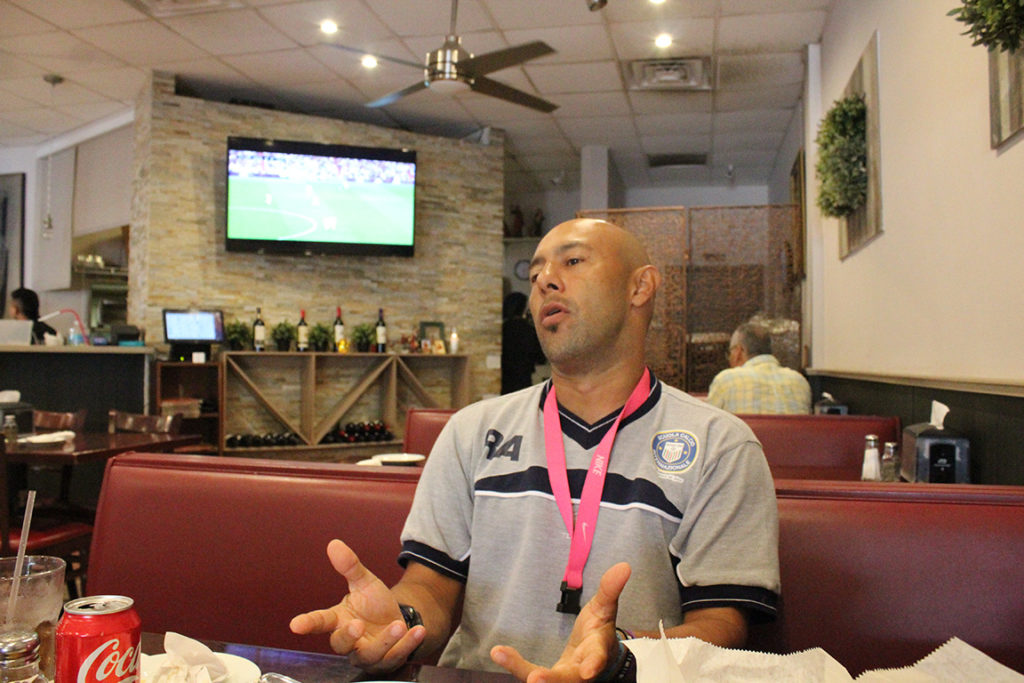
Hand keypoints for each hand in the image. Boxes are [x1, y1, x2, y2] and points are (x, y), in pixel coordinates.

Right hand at [289, 539, 424, 671]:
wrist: (398, 620)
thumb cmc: (374, 605)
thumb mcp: (365, 583)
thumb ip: (350, 567)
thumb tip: (334, 544)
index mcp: (339, 620)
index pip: (320, 622)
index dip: (307, 623)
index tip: (295, 625)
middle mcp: (350, 641)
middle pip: (341, 644)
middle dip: (348, 636)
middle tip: (357, 625)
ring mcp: (367, 654)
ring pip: (371, 654)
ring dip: (385, 641)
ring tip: (398, 625)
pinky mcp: (387, 661)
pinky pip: (396, 656)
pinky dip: (408, 644)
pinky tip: (418, 632)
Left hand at [490, 563, 630, 682]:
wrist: (594, 662)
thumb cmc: (599, 634)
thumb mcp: (604, 609)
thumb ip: (610, 590)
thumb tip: (624, 566)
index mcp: (598, 653)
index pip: (597, 659)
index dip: (593, 665)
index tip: (588, 671)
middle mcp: (581, 672)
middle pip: (568, 680)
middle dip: (552, 681)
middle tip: (535, 679)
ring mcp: (564, 678)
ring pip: (546, 682)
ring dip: (522, 671)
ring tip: (501, 654)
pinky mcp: (548, 680)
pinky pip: (529, 674)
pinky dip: (514, 665)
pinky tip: (498, 651)